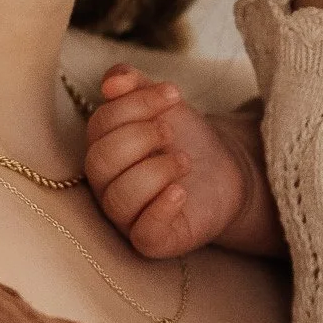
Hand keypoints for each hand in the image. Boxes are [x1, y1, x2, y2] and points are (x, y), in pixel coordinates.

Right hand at [84, 69, 260, 258]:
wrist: (223, 172)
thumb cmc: (185, 139)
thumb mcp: (162, 105)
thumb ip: (134, 85)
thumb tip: (112, 81)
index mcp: (103, 148)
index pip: (100, 125)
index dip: (135, 104)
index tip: (173, 94)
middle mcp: (107, 185)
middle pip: (99, 162)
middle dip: (139, 138)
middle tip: (170, 131)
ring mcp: (127, 216)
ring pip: (119, 198)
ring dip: (155, 171)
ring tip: (184, 160)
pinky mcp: (153, 240)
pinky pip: (143, 235)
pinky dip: (161, 210)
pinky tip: (181, 191)